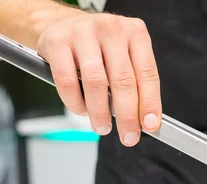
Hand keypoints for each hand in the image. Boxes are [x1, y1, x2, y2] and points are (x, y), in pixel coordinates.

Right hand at [36, 10, 161, 145]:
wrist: (60, 24)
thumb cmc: (98, 46)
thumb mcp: (123, 57)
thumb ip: (135, 83)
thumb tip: (144, 120)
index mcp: (135, 33)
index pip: (148, 74)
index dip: (150, 103)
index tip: (150, 125)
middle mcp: (111, 29)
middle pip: (123, 81)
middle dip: (127, 116)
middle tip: (128, 135)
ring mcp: (83, 32)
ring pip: (96, 83)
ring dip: (100, 112)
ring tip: (102, 127)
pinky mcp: (57, 41)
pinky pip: (67, 81)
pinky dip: (75, 102)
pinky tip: (81, 110)